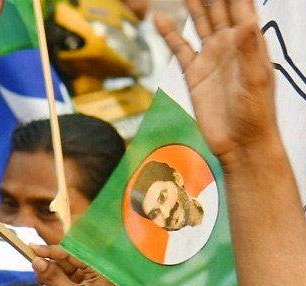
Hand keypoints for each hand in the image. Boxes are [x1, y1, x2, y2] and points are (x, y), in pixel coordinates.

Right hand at [31, 245, 120, 285]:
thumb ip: (54, 277)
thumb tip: (36, 261)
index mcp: (96, 269)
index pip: (71, 253)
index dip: (51, 251)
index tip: (32, 248)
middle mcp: (90, 273)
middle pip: (63, 262)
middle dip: (50, 270)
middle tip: (36, 272)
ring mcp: (82, 283)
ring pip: (58, 274)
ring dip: (51, 283)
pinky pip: (58, 284)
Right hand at [155, 0, 277, 167]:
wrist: (239, 142)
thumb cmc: (256, 113)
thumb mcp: (256, 80)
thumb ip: (251, 49)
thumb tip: (247, 22)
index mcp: (249, 40)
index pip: (240, 5)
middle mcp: (230, 43)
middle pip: (217, 7)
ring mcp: (211, 56)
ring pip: (199, 22)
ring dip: (191, 4)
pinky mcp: (195, 73)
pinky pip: (180, 48)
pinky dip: (169, 33)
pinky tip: (160, 20)